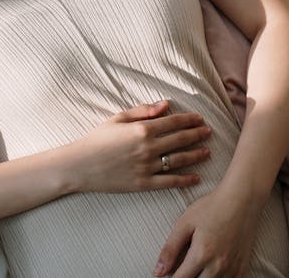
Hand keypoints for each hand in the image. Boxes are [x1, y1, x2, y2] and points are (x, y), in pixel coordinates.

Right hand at [65, 100, 211, 193]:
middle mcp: (147, 147)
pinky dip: (185, 180)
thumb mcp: (117, 118)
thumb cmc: (97, 139)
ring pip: (179, 160)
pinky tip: (196, 177)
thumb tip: (165, 105)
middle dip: (197, 134)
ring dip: (196, 155)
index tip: (199, 118)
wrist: (80, 165)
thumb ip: (142, 110)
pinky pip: (169, 182)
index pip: (173, 122)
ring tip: (207, 152)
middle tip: (209, 132)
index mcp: (141, 129)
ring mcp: (147, 167)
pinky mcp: (143, 183)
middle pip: (180, 139)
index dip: (189, 120)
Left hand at [153, 185, 259, 277]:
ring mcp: (232, 268)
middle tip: (183, 267)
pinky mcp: (242, 267)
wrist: (242, 199)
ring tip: (196, 268)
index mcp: (202, 254)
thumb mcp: (185, 223)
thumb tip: (158, 272)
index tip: (168, 272)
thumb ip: (170, 249)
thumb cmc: (212, 207)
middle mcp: (219, 266)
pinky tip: (211, 270)